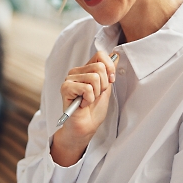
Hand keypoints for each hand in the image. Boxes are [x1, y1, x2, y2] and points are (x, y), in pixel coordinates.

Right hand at [51, 51, 117, 166]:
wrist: (86, 127)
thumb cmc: (94, 110)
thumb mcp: (106, 88)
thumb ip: (109, 72)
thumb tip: (116, 55)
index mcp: (86, 69)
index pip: (100, 55)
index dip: (110, 67)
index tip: (111, 81)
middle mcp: (76, 72)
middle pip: (99, 66)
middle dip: (104, 84)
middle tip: (96, 95)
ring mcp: (70, 79)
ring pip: (94, 77)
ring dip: (96, 93)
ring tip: (89, 100)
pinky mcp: (66, 88)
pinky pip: (87, 88)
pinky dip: (89, 98)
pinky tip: (83, 104)